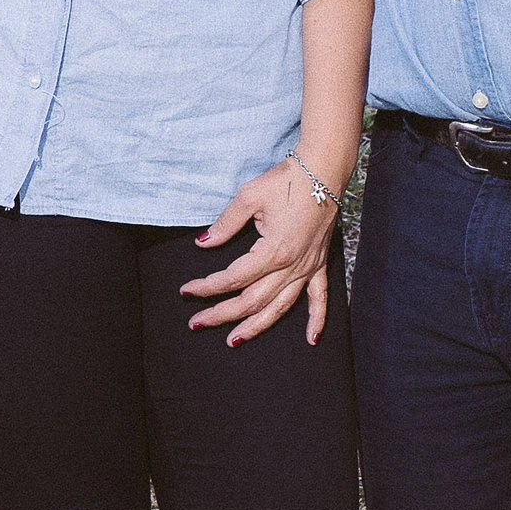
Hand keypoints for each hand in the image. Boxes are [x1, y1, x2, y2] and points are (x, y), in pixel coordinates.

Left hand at [181, 158, 339, 346]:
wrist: (323, 170)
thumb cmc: (287, 180)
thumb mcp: (249, 197)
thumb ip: (225, 224)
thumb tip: (203, 243)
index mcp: (273, 251)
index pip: (233, 278)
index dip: (207, 287)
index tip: (187, 291)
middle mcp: (291, 266)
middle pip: (252, 300)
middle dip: (222, 314)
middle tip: (197, 322)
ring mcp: (307, 267)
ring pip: (280, 307)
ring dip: (256, 326)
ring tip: (234, 340)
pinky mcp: (318, 264)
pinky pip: (319, 298)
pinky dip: (316, 320)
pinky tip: (311, 339)